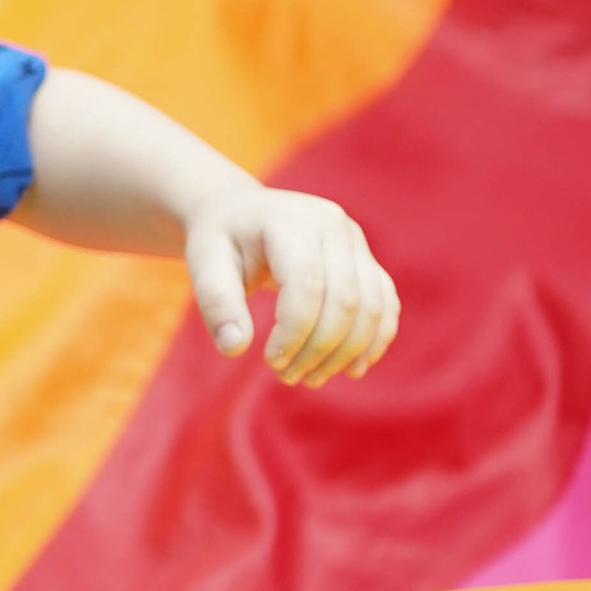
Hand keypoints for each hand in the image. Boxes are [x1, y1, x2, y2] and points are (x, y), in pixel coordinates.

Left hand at [184, 186, 397, 388]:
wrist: (242, 213)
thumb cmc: (221, 241)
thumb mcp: (204, 264)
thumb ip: (217, 303)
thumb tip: (235, 348)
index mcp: (288, 221)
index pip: (306, 285)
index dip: (293, 333)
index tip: (270, 362)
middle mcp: (331, 224)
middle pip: (345, 300)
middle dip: (320, 349)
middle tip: (288, 377)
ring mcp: (354, 240)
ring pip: (372, 306)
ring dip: (347, 352)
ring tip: (312, 377)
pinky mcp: (366, 259)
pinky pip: (385, 302)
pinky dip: (374, 340)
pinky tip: (352, 369)